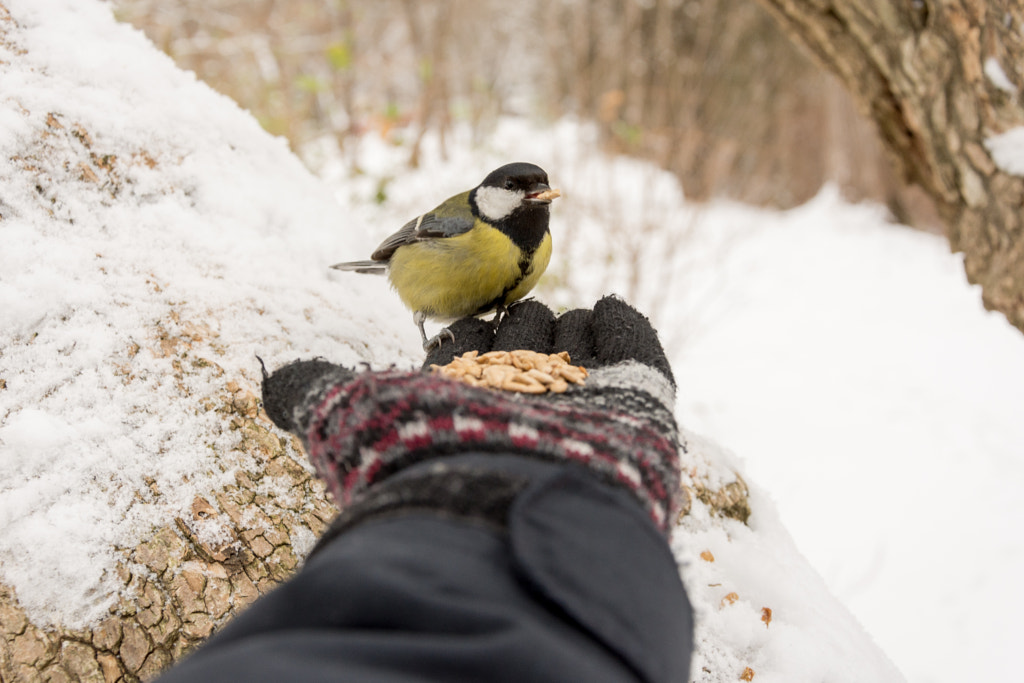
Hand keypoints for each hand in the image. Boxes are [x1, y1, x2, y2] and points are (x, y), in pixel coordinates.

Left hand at [261, 296, 680, 531]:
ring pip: (572, 343)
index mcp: (463, 413)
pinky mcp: (638, 405)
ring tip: (551, 317)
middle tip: (511, 313)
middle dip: (515, 322)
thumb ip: (313, 392)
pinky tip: (605, 309)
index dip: (462, 333)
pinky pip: (635, 351)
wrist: (519, 506)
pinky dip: (620, 325)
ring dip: (560, 323)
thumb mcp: (348, 418)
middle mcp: (522, 412)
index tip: (458, 322)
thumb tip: (269, 378)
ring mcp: (583, 408)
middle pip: (522, 345)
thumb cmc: (430, 459)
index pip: (467, 357)